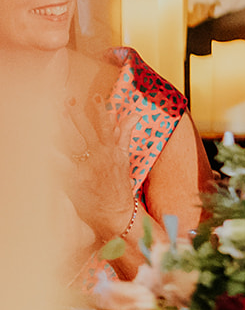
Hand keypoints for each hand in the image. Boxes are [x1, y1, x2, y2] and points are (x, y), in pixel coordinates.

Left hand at [63, 103, 135, 244]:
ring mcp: (89, 168)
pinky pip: (62, 165)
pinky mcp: (77, 181)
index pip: (107, 125)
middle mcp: (101, 157)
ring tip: (54, 116)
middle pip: (86, 131)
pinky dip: (54, 156)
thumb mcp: (125, 159)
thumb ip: (126, 136)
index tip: (95, 96)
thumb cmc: (120, 186)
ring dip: (63, 129)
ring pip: (73, 144)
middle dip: (77, 115)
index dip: (101, 110)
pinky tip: (44, 147)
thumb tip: (135, 115)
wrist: (117, 214)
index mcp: (113, 151)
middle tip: (68, 101)